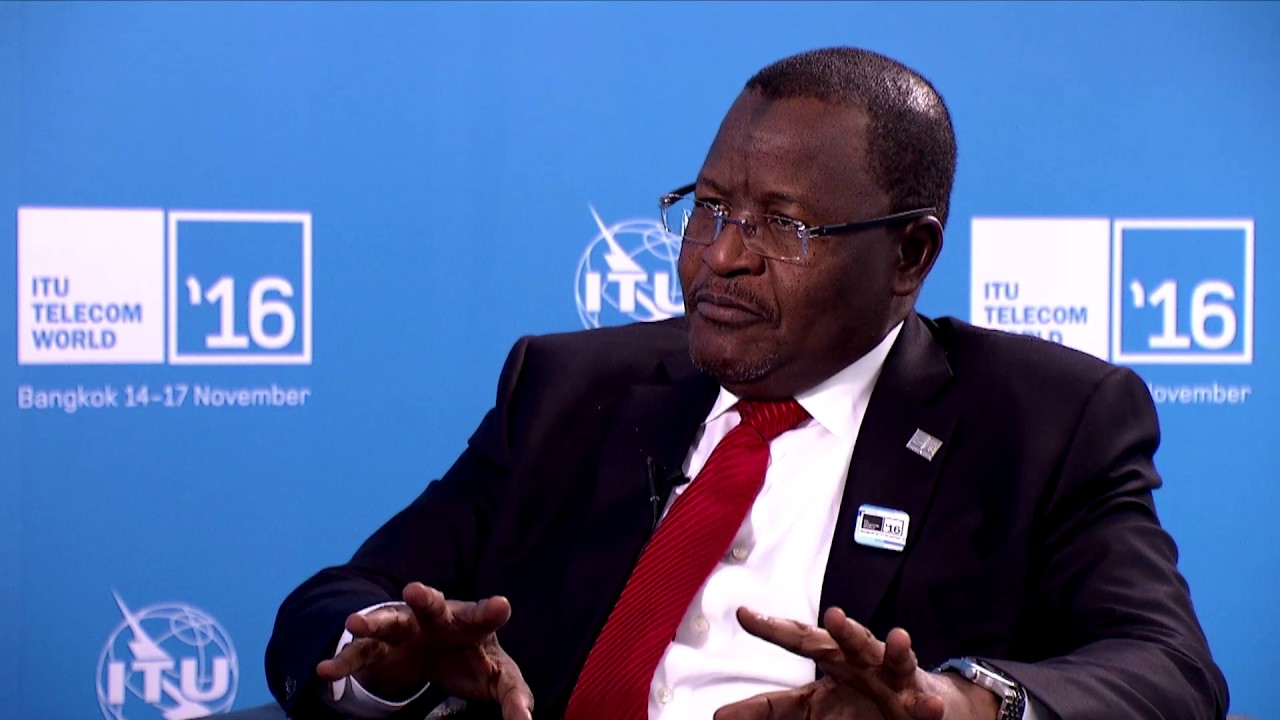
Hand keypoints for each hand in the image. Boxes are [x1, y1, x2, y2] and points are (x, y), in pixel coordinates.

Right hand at [315, 582, 533, 719]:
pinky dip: (344, 662)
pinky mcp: (381, 649)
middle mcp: (436, 620)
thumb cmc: (472, 659)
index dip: (490, 610)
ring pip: (388, 622)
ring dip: (371, 622)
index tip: (501, 605)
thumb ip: (513, 695)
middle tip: (415, 591)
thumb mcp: (497, 678)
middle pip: (431, 606)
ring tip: (353, 623)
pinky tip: (326, 670)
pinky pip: (361, 655)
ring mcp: (405, 630)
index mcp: (470, 623)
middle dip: (423, 599)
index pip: (483, 615)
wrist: (435, 652)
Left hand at [713, 606, 997, 719]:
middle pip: (852, 641)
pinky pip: (926, 705)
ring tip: (899, 638)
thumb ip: (770, 709)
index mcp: (834, 658)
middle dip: (845, 630)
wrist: (920, 708)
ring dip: (897, 650)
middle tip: (835, 615)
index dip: (774, 627)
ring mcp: (896, 680)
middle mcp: (864, 660)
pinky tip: (931, 704)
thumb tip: (719, 716)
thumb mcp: (811, 707)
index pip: (800, 637)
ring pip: (897, 660)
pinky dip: (928, 705)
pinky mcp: (922, 702)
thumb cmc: (860, 703)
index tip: (744, 614)